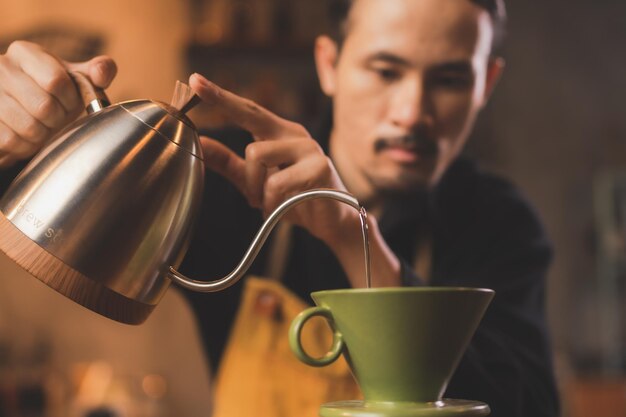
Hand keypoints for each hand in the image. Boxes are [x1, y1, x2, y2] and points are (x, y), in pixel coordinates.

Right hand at [0, 40, 116, 167]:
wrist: (22, 111)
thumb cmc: (54, 94)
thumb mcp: (76, 80)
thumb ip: (97, 72)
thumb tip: (102, 71)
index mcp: (25, 52)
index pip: (56, 81)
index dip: (70, 99)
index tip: (69, 102)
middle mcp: (1, 67)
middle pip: (43, 107)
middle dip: (58, 119)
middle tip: (56, 118)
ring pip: (29, 127)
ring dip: (43, 134)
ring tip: (42, 126)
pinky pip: (12, 141)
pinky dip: (27, 146)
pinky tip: (27, 136)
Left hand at [189, 73, 360, 248]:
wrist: (333, 223)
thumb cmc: (296, 198)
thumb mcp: (255, 181)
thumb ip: (229, 162)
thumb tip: (201, 142)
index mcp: (280, 133)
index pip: (248, 109)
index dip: (221, 95)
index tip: (194, 80)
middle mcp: (295, 134)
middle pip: (251, 119)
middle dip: (225, 107)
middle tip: (219, 131)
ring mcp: (309, 148)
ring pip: (257, 155)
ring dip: (255, 188)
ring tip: (270, 203)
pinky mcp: (320, 167)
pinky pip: (276, 183)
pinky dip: (272, 202)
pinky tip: (286, 208)